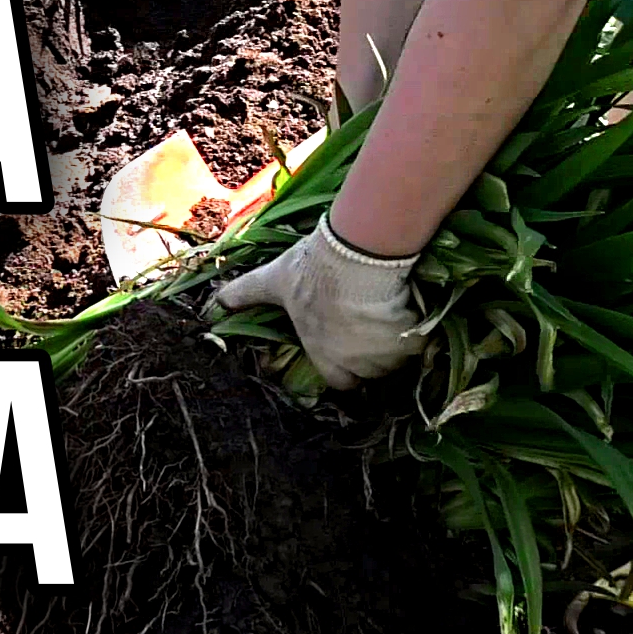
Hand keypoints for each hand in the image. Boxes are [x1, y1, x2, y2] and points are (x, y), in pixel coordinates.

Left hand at [215, 213, 424, 389]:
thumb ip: (246, 293)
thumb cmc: (312, 270)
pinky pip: (419, 346)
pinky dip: (416, 333)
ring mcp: (385, 358)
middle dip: (373, 356)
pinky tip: (409, 310)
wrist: (358, 253)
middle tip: (372, 324)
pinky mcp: (411, 343)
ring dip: (395, 345)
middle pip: (371, 373)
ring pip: (395, 361)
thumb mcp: (274, 279)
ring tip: (389, 313)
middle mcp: (355, 366)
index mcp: (324, 356)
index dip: (345, 364)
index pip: (339, 380)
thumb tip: (213, 304)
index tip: (350, 342)